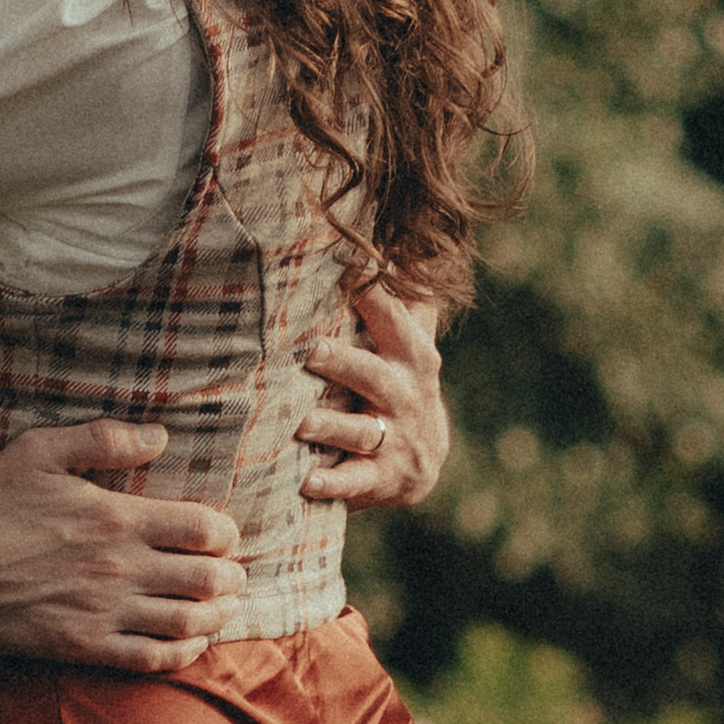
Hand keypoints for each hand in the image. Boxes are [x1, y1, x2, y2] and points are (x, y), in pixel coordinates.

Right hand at [0, 421, 247, 666]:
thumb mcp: (39, 449)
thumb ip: (103, 438)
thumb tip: (160, 434)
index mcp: (115, 518)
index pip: (203, 529)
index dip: (226, 533)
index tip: (223, 534)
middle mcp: (118, 568)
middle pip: (207, 580)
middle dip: (232, 577)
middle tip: (233, 573)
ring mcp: (101, 612)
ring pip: (187, 623)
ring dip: (217, 616)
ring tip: (222, 607)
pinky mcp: (81, 645)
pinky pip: (150, 659)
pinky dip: (182, 654)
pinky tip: (189, 643)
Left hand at [302, 276, 450, 519]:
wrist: (423, 461)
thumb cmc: (402, 384)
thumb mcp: (410, 342)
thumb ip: (403, 296)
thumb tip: (398, 239)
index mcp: (410, 355)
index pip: (391, 317)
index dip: (370, 292)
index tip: (345, 265)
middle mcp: (404, 394)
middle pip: (372, 375)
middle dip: (342, 363)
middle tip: (310, 351)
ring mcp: (393, 438)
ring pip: (359, 431)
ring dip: (329, 426)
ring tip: (300, 423)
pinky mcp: (381, 478)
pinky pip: (354, 481)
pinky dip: (332, 484)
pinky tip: (306, 482)